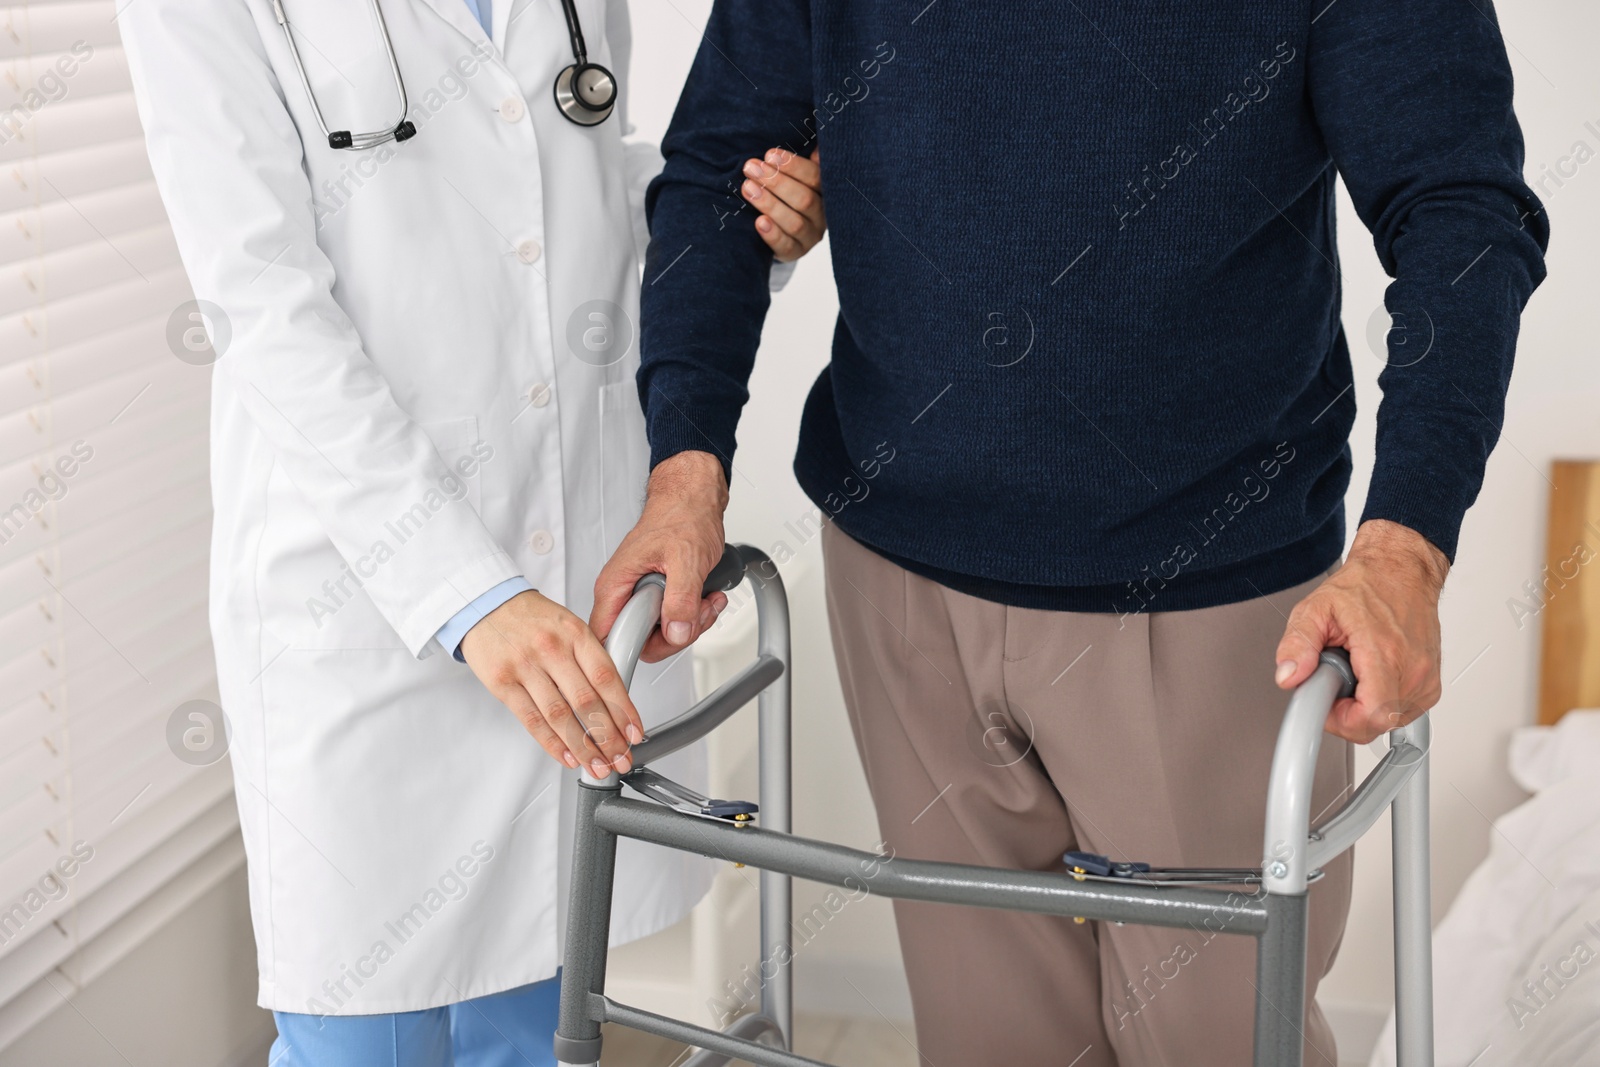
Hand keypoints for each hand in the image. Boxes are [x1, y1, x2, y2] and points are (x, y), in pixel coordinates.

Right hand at [460, 590, 642, 777]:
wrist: (484, 604)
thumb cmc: (530, 617)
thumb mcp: (568, 625)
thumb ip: (590, 658)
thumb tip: (615, 702)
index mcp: (575, 633)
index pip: (607, 678)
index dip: (624, 710)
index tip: (634, 734)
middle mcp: (552, 649)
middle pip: (587, 702)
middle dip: (608, 737)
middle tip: (621, 759)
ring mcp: (526, 667)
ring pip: (561, 716)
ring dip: (583, 747)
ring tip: (597, 766)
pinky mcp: (502, 683)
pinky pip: (532, 720)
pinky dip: (552, 743)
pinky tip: (567, 757)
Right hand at [592, 450, 729, 662]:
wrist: (693, 497)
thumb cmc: (681, 515)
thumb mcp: (686, 559)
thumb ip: (680, 599)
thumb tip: (677, 631)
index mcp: (616, 585)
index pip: (607, 638)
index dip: (631, 651)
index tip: (662, 644)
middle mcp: (623, 592)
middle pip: (641, 642)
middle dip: (677, 634)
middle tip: (696, 614)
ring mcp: (640, 594)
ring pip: (662, 632)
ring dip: (692, 622)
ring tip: (707, 600)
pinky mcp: (658, 595)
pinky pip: (674, 619)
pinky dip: (696, 613)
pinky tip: (707, 596)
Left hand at [741, 147, 825, 261]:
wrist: (781, 225)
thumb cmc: (788, 188)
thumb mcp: (797, 171)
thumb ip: (804, 152)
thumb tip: (815, 116)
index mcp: (826, 191)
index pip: (816, 177)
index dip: (793, 166)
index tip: (769, 154)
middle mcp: (823, 215)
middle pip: (804, 199)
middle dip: (776, 182)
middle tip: (750, 168)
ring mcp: (810, 236)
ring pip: (794, 222)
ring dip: (769, 203)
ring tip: (747, 188)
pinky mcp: (795, 252)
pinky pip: (786, 246)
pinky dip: (772, 234)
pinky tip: (758, 222)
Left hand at [1275, 520, 1450, 743]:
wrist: (1400, 570)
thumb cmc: (1365, 586)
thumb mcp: (1315, 608)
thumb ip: (1297, 644)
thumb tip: (1288, 676)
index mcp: (1384, 651)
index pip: (1371, 716)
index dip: (1341, 721)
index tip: (1326, 705)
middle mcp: (1412, 668)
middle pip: (1377, 723)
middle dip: (1347, 713)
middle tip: (1335, 682)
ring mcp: (1426, 677)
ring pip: (1390, 720)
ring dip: (1365, 706)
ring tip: (1355, 671)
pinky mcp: (1431, 683)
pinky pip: (1403, 711)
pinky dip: (1383, 701)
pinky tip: (1372, 675)